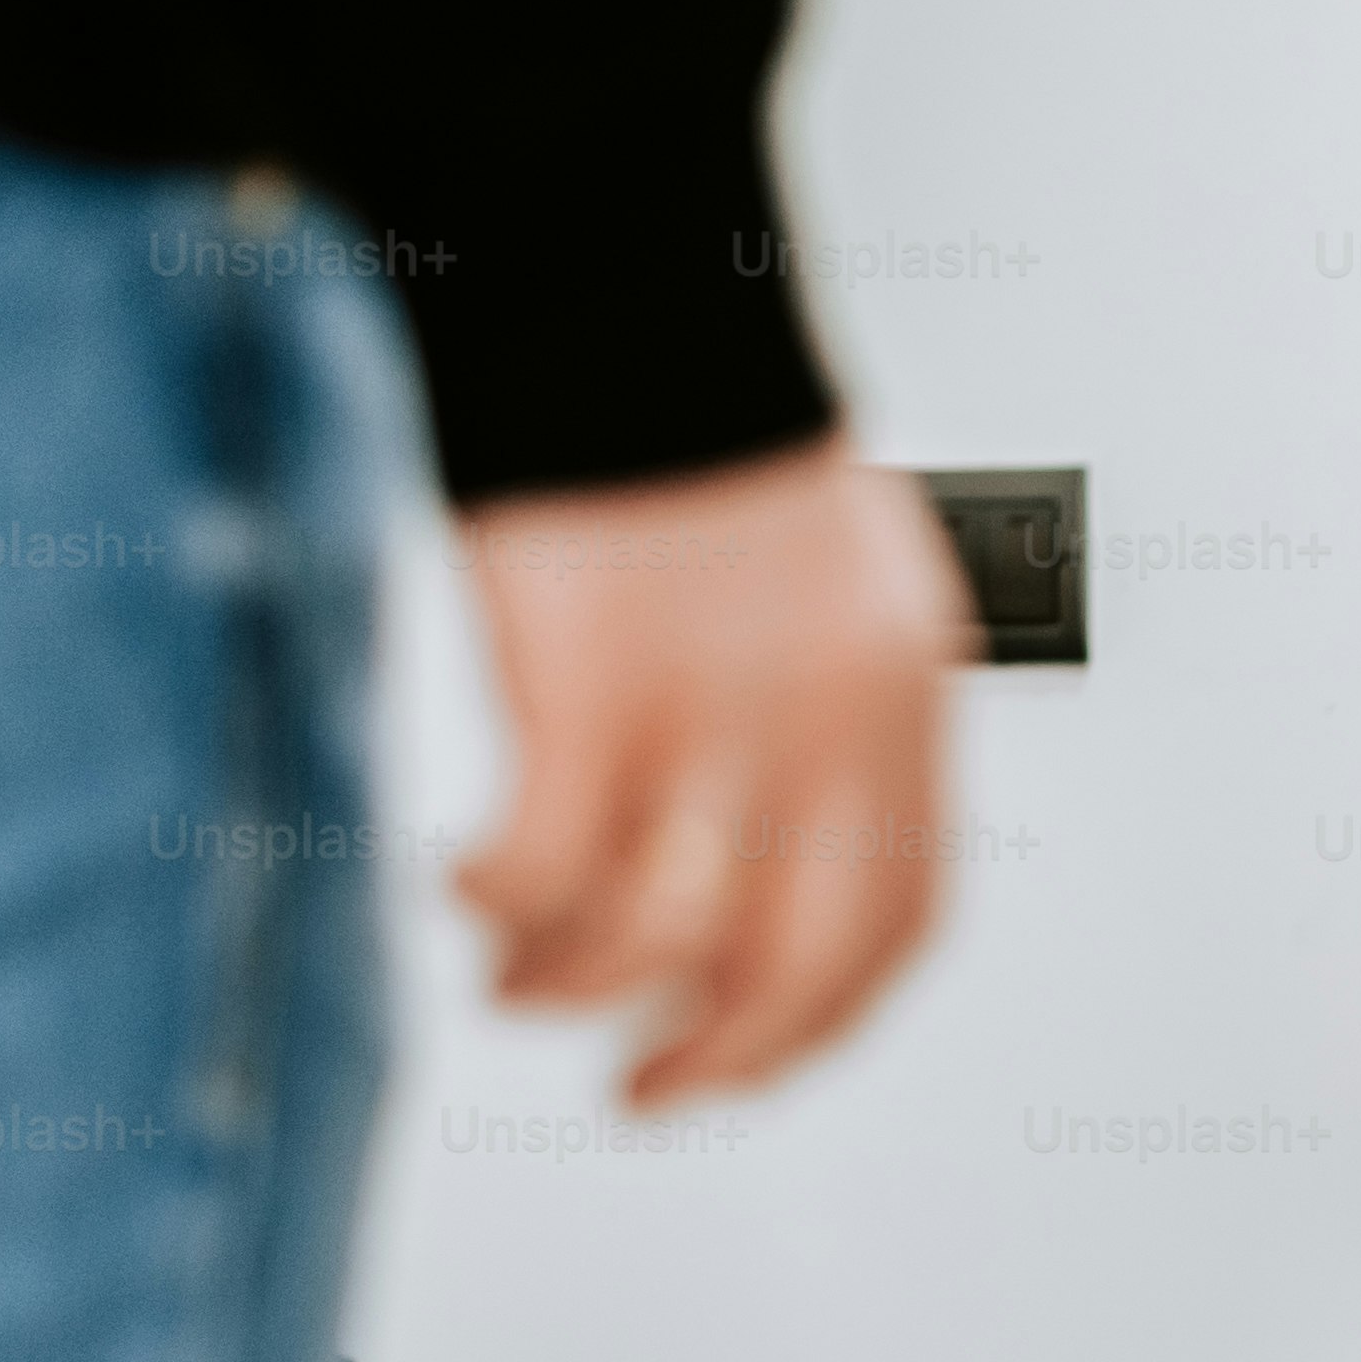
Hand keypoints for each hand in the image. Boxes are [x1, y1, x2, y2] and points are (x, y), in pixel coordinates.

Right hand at [451, 441, 969, 1105]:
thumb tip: (758, 842)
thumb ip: (810, 704)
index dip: (826, 1014)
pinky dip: (497, 904)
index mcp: (895, 687)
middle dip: (718, 1056)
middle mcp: (825, 712)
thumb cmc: (684, 412)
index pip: (900, 912)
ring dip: (576, 987)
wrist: (614, 270)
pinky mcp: (589, 681)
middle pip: (796, 961)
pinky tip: (460, 887)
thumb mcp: (813, 570)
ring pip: (660, 936)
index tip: (759, 1054)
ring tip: (519, 976)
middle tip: (649, 1090)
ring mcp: (711, 704)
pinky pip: (546, 865)